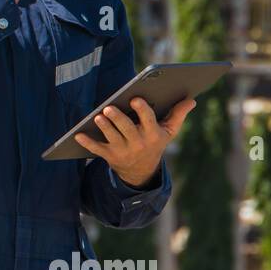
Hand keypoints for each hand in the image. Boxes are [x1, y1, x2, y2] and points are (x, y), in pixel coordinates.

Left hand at [75, 97, 196, 186]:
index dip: (142, 111)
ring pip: (112, 138)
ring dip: (104, 128)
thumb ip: (178, 114)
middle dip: (118, 119)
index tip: (136, 99)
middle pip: (127, 129)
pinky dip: (87, 143)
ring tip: (98, 117)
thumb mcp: (168, 131)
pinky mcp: (109, 156)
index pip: (148, 121)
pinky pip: (97, 150)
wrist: (141, 170)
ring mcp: (123, 151)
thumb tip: (192, 99)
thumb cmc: (155, 142)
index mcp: (153, 135)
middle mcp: (138, 143)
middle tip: (109, 108)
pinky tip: (78, 134)